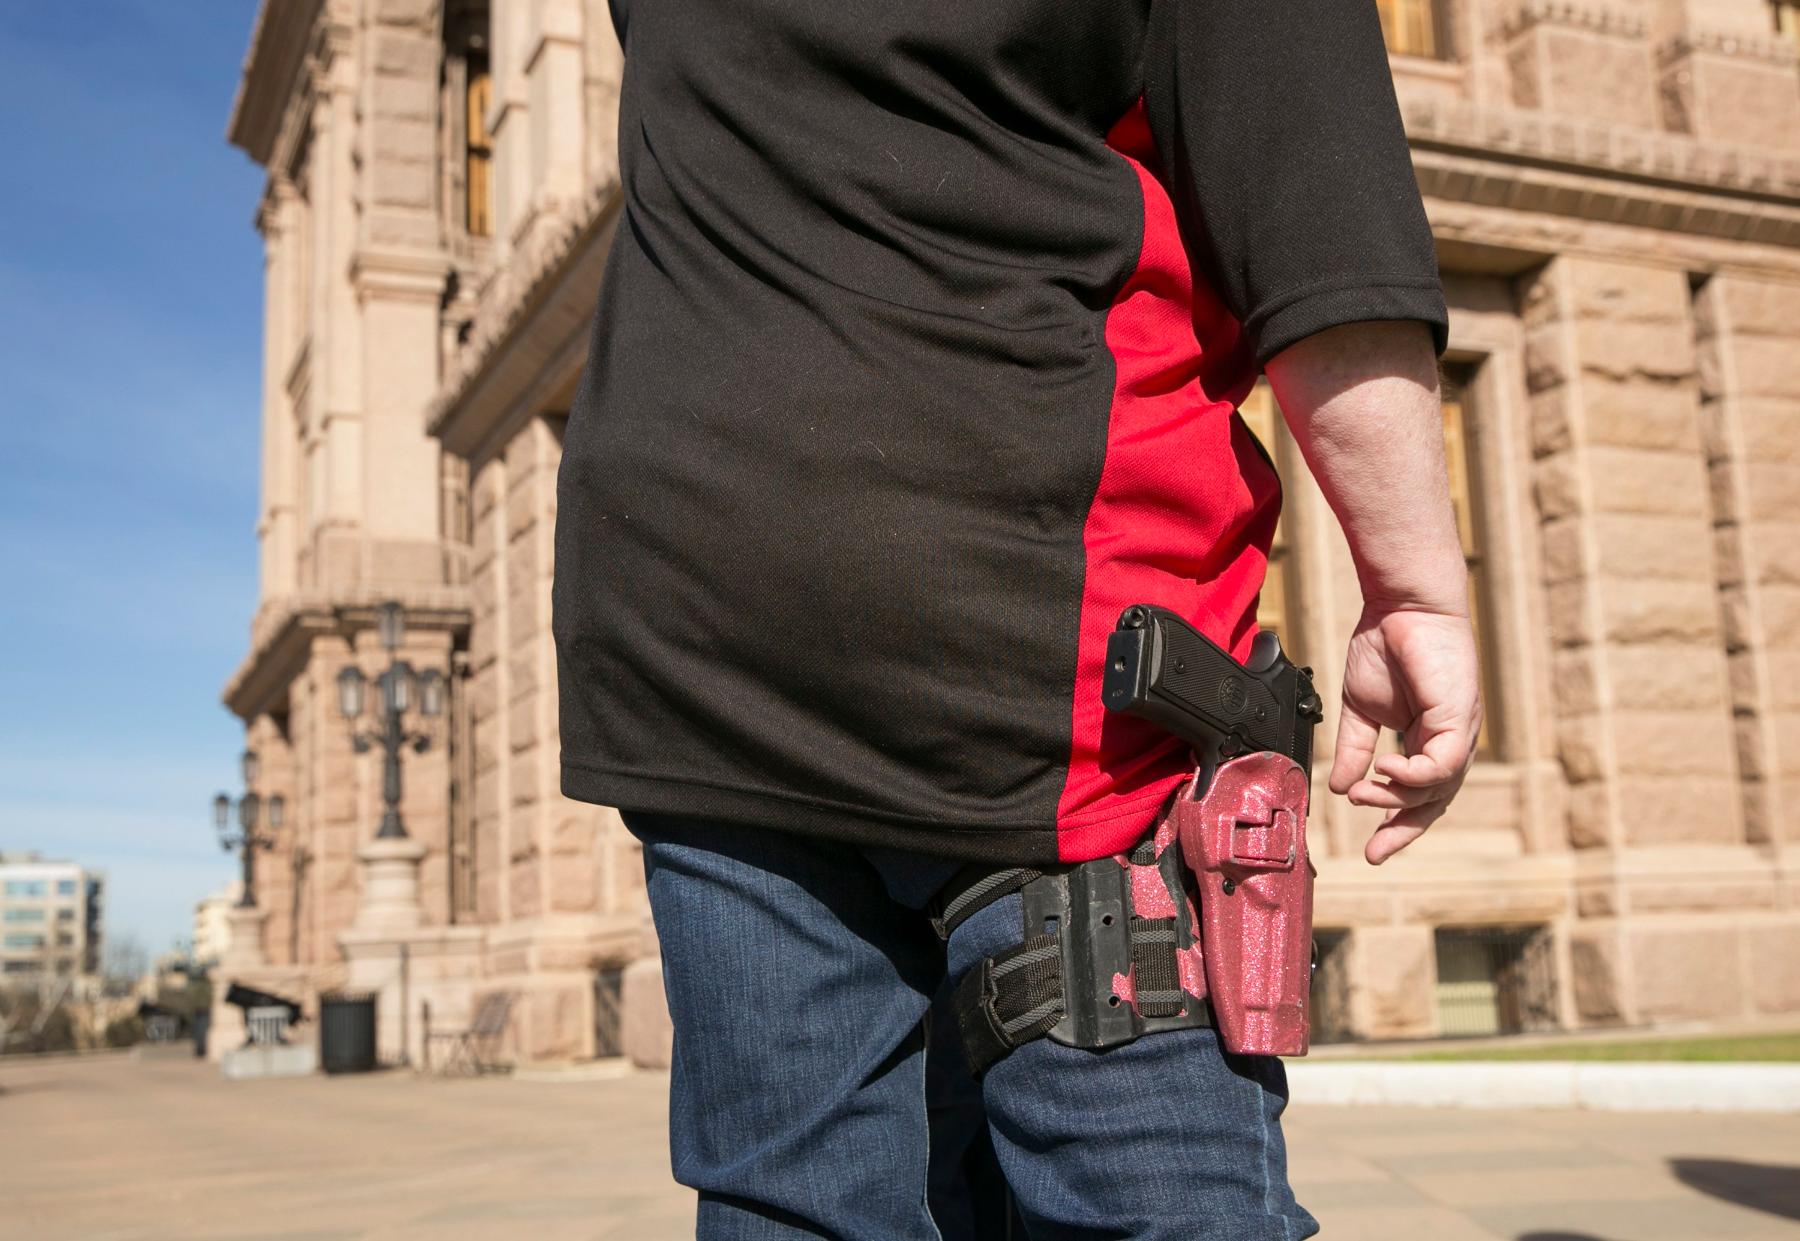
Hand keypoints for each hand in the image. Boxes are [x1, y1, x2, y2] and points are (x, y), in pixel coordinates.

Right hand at [1326, 604, 1481, 864]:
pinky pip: (1442, 765)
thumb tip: (1339, 787)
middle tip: (1375, 851)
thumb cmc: (1384, 646)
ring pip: (1438, 788)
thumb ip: (1354, 749)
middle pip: (1435, 802)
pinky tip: (1384, 769)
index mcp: (1429, 740)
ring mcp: (1460, 731)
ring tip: (1364, 794)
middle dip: (1404, 830)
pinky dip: (1412, 774)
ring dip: (1396, 798)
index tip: (1372, 851)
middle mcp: (1450, 741)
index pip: (1420, 795)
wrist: (1398, 607)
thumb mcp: (1361, 708)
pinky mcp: (1460, 718)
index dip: (1397, 824)